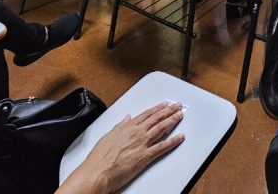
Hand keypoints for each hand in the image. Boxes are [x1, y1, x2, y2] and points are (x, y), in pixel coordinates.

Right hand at [59, 102, 183, 193]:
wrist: (97, 173)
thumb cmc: (99, 159)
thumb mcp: (107, 137)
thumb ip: (119, 126)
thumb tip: (125, 118)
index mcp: (127, 127)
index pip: (146, 114)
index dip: (157, 108)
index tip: (165, 104)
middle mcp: (136, 133)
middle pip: (156, 118)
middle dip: (169, 111)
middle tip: (178, 106)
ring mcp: (142, 144)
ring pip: (162, 128)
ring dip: (173, 120)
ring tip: (180, 115)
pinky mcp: (145, 156)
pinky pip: (162, 147)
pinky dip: (173, 141)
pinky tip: (180, 137)